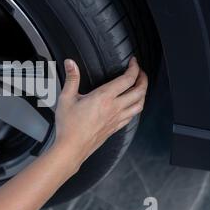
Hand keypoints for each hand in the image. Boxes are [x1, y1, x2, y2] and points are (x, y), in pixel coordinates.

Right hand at [53, 57, 147, 174]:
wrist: (71, 148)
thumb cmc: (68, 126)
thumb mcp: (66, 98)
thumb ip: (71, 78)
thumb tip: (70, 63)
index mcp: (104, 98)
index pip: (127, 79)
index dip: (134, 68)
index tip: (133, 62)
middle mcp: (114, 108)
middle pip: (139, 91)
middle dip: (143, 78)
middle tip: (140, 72)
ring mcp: (116, 119)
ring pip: (140, 104)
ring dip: (143, 93)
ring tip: (140, 87)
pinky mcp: (115, 128)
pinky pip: (132, 116)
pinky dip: (136, 107)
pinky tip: (132, 106)